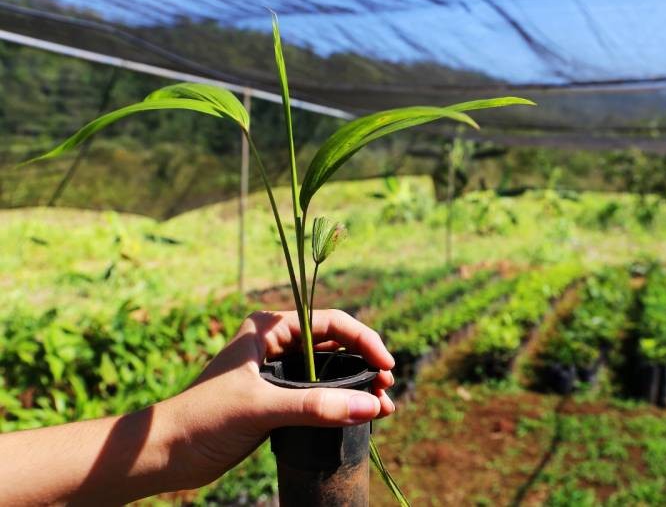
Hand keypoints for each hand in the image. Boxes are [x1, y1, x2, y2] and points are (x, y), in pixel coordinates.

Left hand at [161, 309, 395, 489]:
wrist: (165, 454)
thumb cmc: (203, 420)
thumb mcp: (261, 407)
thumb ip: (315, 406)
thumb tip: (370, 406)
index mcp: (269, 328)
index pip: (331, 323)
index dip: (364, 340)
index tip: (386, 365)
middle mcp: (276, 344)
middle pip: (336, 346)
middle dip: (366, 365)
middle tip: (387, 389)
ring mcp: (278, 372)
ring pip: (331, 372)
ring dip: (358, 386)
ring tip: (384, 407)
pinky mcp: (277, 399)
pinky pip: (320, 395)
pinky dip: (342, 404)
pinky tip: (362, 417)